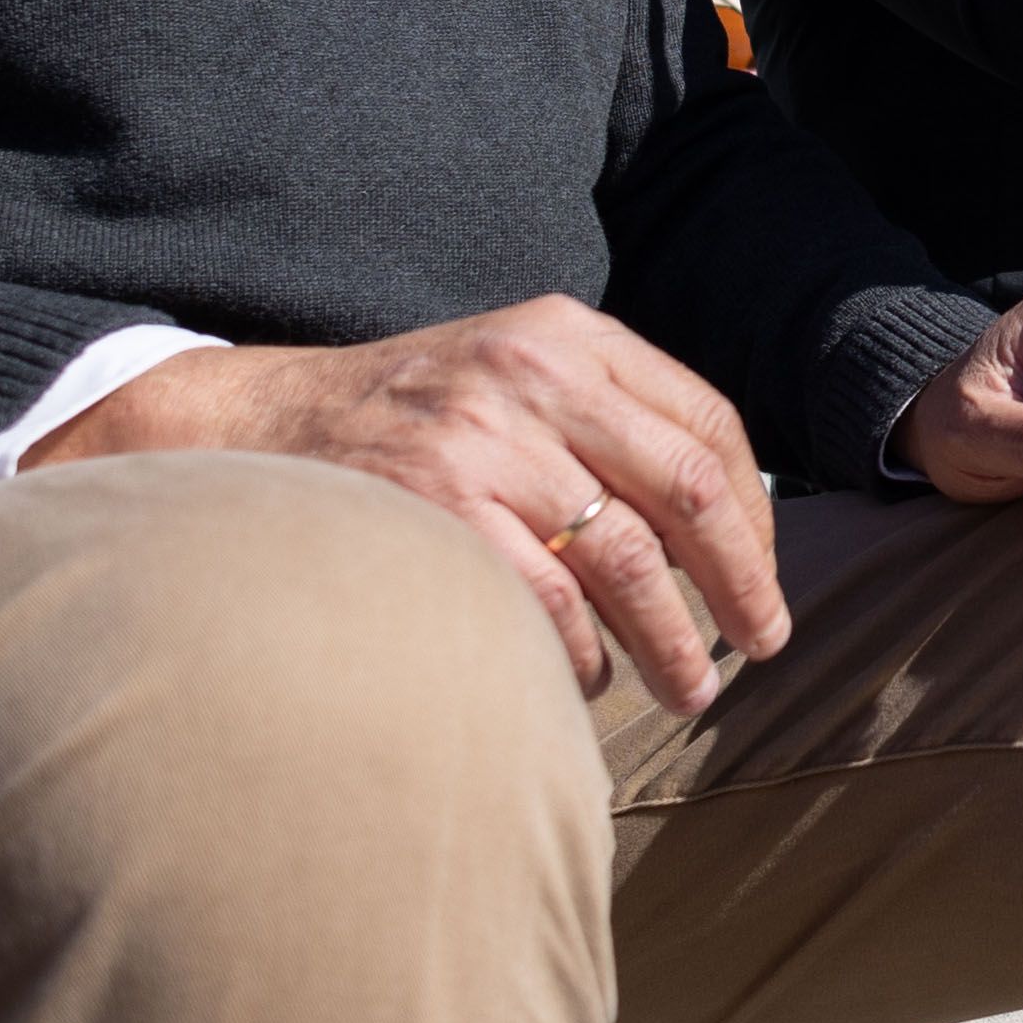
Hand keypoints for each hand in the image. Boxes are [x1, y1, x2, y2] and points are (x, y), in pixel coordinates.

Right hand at [55, 298, 787, 715]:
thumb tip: (728, 521)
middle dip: (741, 579)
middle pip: (685, 490)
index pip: (706, 422)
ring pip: (626, 560)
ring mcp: (482, 443)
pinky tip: (589, 679)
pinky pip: (549, 603)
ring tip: (693, 687)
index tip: (765, 575)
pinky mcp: (436, 511)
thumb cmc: (407, 417)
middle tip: (765, 642)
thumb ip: (604, 416)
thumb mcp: (509, 371)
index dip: (755, 512)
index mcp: (568, 335)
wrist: (256, 428)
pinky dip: (582, 654)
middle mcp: (534, 376)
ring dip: (673, 638)